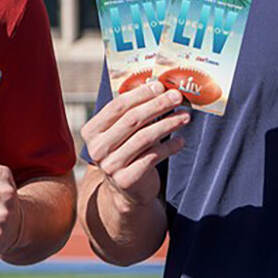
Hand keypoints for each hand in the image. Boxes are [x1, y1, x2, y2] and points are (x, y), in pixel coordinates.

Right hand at [80, 81, 189, 207]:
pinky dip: (169, 147)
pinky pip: (153, 157)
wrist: (126, 191)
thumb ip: (132, 112)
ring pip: (144, 137)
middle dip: (158, 105)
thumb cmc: (127, 151)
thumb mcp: (122, 132)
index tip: (161, 86)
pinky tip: (181, 140)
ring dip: (168, 124)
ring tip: (185, 116)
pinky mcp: (126, 179)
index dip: (140, 94)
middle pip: (132, 119)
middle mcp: (97, 148)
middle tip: (177, 97)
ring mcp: (110, 165)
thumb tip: (160, 88)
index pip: (117, 106)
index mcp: (92, 131)